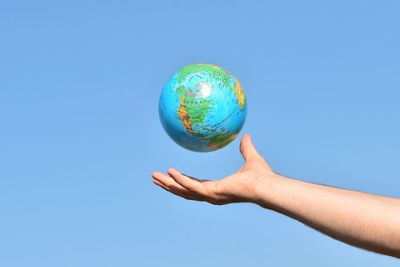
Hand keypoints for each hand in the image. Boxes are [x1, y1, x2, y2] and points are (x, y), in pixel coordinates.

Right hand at [152, 134, 279, 204]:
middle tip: (155, 178)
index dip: (182, 181)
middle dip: (169, 185)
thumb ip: (246, 148)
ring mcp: (210, 195)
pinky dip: (180, 180)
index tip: (171, 175)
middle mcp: (211, 194)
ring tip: (155, 176)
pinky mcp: (212, 192)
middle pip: (184, 191)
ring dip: (168, 184)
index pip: (195, 185)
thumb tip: (246, 136)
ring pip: (183, 190)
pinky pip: (191, 186)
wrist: (265, 184)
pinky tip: (170, 172)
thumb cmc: (261, 175)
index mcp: (217, 188)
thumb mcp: (250, 156)